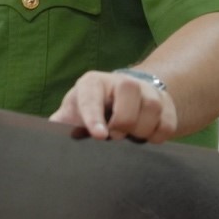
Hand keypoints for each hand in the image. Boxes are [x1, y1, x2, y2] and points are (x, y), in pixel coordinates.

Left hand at [49, 70, 177, 142]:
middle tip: (115, 135)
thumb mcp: (73, 113)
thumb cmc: (92, 109)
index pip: (92, 96)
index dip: (95, 116)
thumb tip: (49, 133)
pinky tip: (145, 137)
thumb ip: (61, 123)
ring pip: (153, 108)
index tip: (100, 135)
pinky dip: (157, 136)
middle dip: (123, 122)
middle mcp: (120, 81)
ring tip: (129, 136)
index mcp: (92, 83)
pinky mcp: (166, 103)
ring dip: (141, 130)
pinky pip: (168, 123)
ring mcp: (146, 90)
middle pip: (129, 93)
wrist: (121, 102)